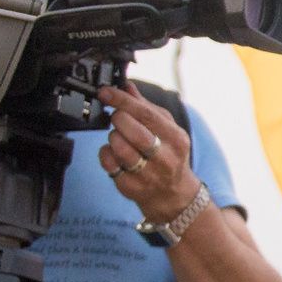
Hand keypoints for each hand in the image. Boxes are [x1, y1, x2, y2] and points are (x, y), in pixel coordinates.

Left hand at [99, 86, 197, 222]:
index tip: (105, 92)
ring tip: (119, 137)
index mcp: (176, 139)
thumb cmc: (169, 156)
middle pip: (133, 131)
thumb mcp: (168, 129)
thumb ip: (147, 108)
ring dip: (113, 137)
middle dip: (118, 119)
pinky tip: (114, 153)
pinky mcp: (131, 187)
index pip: (146, 114)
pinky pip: (109, 164)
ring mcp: (148, 175)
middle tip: (117, 118)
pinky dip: (106, 153)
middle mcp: (165, 158)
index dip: (122, 100)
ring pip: (120, 148)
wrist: (172, 194)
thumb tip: (127, 87)